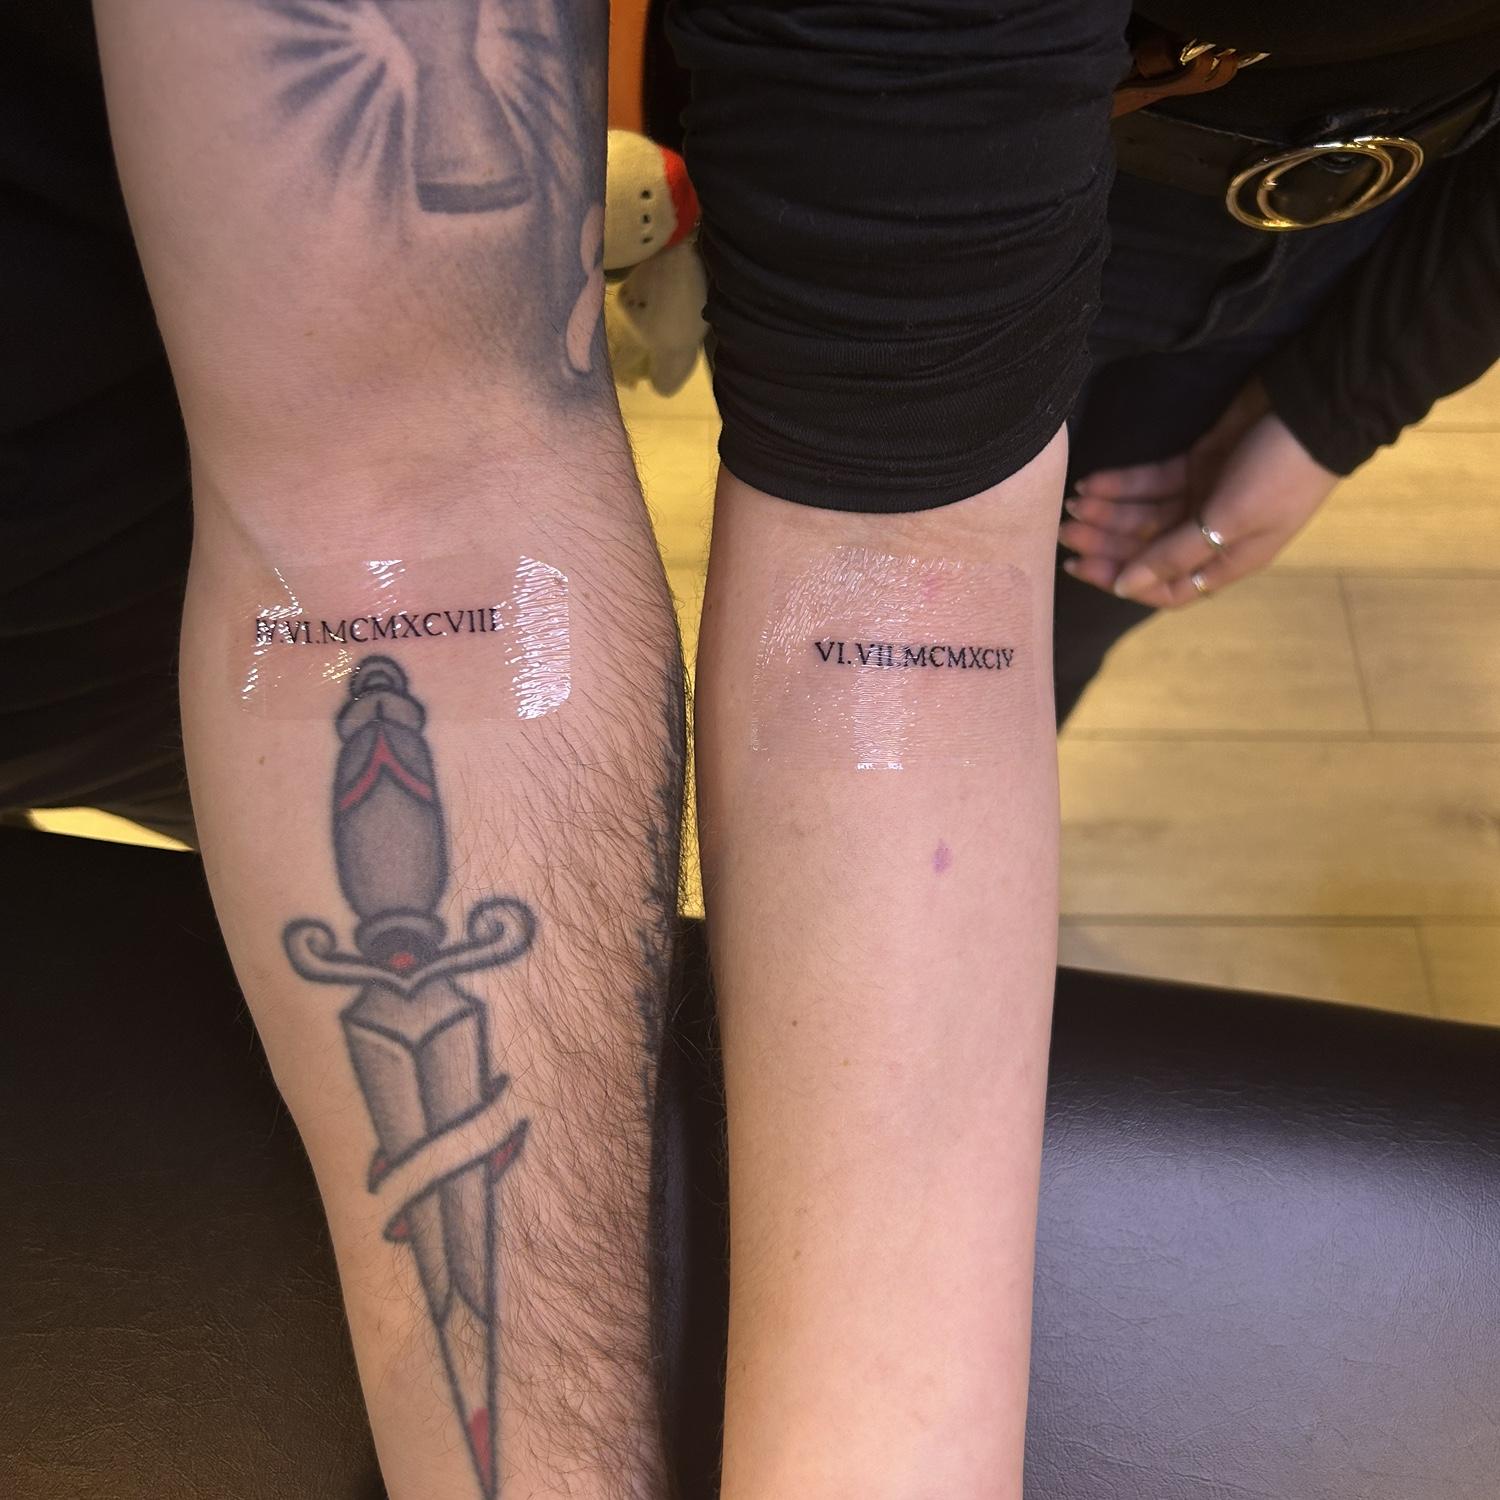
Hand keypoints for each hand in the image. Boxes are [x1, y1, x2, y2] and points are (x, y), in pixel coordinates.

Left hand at [1059, 378, 1338, 606]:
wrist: (1318, 403)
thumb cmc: (1283, 471)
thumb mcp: (1230, 520)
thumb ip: (1176, 554)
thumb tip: (1126, 589)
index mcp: (1229, 560)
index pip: (1166, 588)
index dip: (1123, 583)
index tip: (1082, 569)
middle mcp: (1213, 534)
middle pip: (1147, 550)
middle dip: (1105, 544)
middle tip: (1063, 533)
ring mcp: (1206, 496)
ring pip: (1144, 514)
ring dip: (1108, 512)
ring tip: (1072, 505)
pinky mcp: (1199, 462)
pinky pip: (1151, 481)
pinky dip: (1122, 483)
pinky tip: (1092, 483)